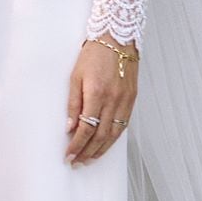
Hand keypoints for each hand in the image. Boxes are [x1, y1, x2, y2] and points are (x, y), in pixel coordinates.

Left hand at [65, 37, 137, 164]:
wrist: (118, 38)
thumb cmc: (94, 54)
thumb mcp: (75, 76)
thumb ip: (73, 103)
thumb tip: (70, 127)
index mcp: (97, 93)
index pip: (86, 128)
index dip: (77, 145)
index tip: (68, 155)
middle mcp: (113, 100)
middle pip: (101, 135)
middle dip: (87, 152)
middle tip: (77, 162)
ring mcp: (125, 100)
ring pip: (114, 133)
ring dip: (101, 149)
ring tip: (89, 159)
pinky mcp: (132, 99)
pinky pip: (123, 124)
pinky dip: (114, 138)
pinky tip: (105, 144)